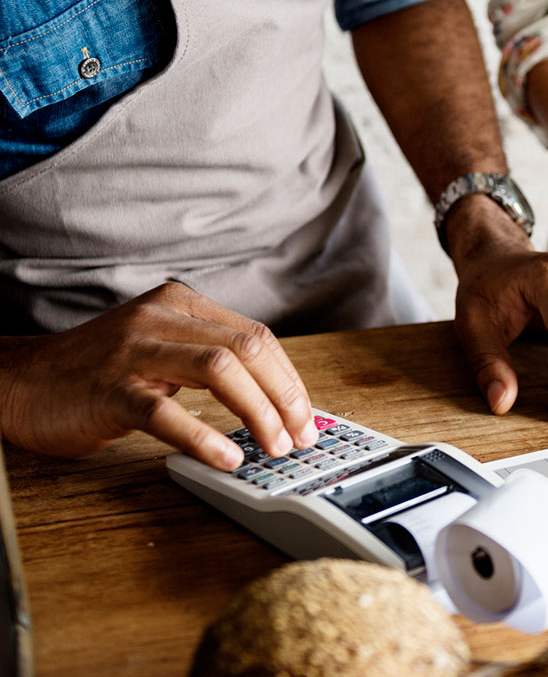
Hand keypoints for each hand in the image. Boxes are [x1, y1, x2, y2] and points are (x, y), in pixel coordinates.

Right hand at [0, 283, 317, 468]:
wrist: (24, 381)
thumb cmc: (97, 369)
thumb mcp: (159, 345)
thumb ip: (206, 355)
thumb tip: (269, 394)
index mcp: (180, 304)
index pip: (256, 335)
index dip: (289, 378)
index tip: (306, 414)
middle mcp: (161, 318)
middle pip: (248, 348)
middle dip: (284, 396)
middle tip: (301, 435)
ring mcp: (135, 351)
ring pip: (220, 370)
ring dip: (258, 412)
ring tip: (273, 447)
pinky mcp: (112, 390)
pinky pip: (167, 413)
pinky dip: (204, 437)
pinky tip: (227, 458)